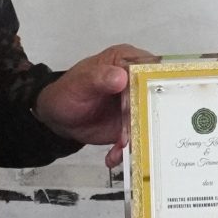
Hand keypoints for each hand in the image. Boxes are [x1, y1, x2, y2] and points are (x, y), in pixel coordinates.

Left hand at [36, 44, 153, 161]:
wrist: (58, 117)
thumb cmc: (67, 92)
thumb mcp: (80, 83)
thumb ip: (99, 78)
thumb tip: (121, 76)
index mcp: (127, 61)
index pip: (153, 68)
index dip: (159, 84)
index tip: (155, 102)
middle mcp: (137, 82)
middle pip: (157, 98)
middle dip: (149, 118)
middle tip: (135, 132)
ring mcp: (136, 105)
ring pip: (149, 121)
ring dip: (138, 138)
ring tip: (120, 148)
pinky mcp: (132, 125)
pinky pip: (136, 138)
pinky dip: (126, 149)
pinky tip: (113, 156)